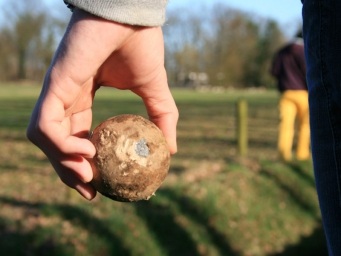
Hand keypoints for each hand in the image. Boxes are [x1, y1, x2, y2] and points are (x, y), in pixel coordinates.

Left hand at [26, 9, 177, 199]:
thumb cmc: (140, 44)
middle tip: (90, 193)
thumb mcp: (155, 90)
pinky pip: (44, 125)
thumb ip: (162, 118)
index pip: (76, 136)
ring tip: (88, 178)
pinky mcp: (55, 84)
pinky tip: (85, 152)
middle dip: (68, 173)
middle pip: (57, 143)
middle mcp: (67, 97)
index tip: (98, 185)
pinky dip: (60, 146)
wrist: (131, 13)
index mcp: (84, 97)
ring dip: (62, 165)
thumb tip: (172, 149)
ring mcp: (58, 91)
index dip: (83, 163)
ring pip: (45, 138)